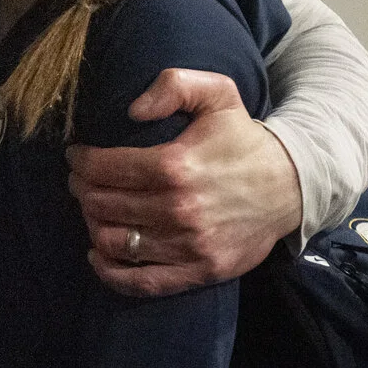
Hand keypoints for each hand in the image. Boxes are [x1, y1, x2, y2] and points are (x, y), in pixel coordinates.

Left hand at [66, 68, 301, 296]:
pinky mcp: (199, 271)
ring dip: (92, 224)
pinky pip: (141, 282)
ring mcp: (188, 245)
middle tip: (81, 182)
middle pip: (102, 205)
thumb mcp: (218, 94)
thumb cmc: (244, 140)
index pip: (104, 168)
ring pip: (114, 242)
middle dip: (82, 190)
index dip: (81, 162)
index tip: (76, 157)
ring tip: (93, 209)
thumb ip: (174, 85)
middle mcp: (178, 209)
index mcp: (176, 166)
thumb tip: (132, 110)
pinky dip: (110, 272)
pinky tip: (97, 254)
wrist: (291, 187)